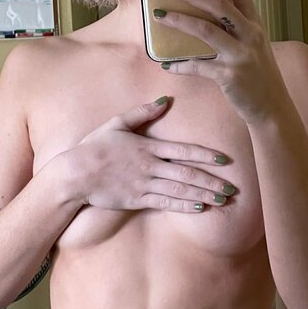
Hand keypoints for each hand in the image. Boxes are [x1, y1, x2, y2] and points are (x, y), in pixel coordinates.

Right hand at [58, 96, 235, 212]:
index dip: (206, 155)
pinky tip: (199, 208)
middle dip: (212, 181)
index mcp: (148, 146)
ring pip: (180, 191)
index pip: (184, 150)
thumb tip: (165, 100)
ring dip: (203, 195)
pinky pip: (164, 203)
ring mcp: (144, 184)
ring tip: (222, 200)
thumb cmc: (95, 146)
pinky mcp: (137, 199)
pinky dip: (183, 205)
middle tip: (232, 188)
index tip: (225, 160)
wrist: (75, 173)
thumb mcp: (117, 123)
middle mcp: (150, 166)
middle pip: (187, 174)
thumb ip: (142, 112)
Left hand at [154, 0, 288, 123]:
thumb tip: (201, 11)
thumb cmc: (257, 74)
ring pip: (206, 31)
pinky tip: (166, 63)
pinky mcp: (229, 75)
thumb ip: (232, 27)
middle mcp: (249, 35)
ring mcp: (240, 55)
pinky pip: (198, 66)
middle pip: (220, 4)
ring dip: (180, 21)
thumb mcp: (250, 45)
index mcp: (254, 24)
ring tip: (159, 15)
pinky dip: (180, 64)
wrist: (272, 107)